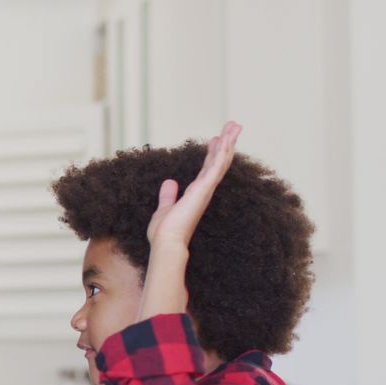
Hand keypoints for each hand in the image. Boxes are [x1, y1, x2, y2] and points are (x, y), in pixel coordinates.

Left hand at [146, 121, 241, 248]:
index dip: (212, 153)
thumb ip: (168, 196)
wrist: (166, 244)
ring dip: (228, 142)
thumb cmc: (165, 233)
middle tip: (233, 126)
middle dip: (226, 143)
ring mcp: (205, 189)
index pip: (207, 169)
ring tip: (234, 125)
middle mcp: (204, 190)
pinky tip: (225, 139)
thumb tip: (169, 183)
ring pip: (220, 161)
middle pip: (218, 161)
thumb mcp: (164, 209)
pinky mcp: (203, 189)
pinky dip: (221, 152)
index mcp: (196, 194)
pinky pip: (215, 167)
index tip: (215, 139)